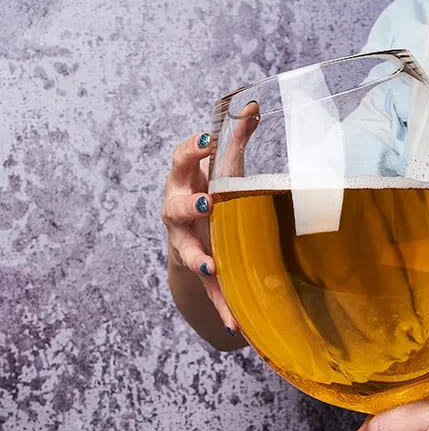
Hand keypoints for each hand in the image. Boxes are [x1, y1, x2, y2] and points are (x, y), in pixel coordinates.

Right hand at [161, 104, 258, 333]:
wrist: (194, 236)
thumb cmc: (211, 194)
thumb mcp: (222, 169)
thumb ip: (236, 141)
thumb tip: (252, 106)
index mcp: (185, 182)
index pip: (183, 160)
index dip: (192, 151)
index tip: (208, 142)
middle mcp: (178, 213)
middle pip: (174, 207)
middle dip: (188, 206)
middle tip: (205, 205)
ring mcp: (186, 245)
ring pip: (186, 252)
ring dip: (198, 259)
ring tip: (212, 267)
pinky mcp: (200, 273)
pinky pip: (209, 291)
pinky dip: (222, 307)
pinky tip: (235, 325)